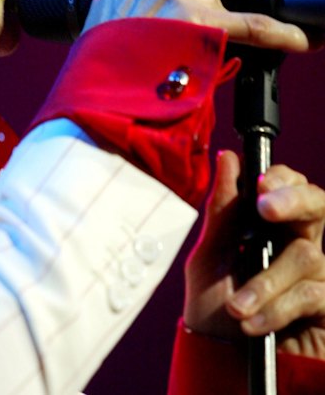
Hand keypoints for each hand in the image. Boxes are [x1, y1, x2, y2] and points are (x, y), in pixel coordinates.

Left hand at [184, 150, 324, 358]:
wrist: (220, 364)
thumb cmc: (213, 312)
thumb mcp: (208, 258)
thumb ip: (222, 210)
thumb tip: (229, 159)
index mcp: (268, 226)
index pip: (287, 186)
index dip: (281, 179)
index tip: (260, 183)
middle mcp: (297, 243)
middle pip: (317, 205)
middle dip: (293, 200)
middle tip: (266, 209)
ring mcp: (315, 275)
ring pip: (305, 255)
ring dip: (265, 281)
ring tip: (237, 305)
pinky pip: (311, 294)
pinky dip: (276, 307)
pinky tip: (253, 321)